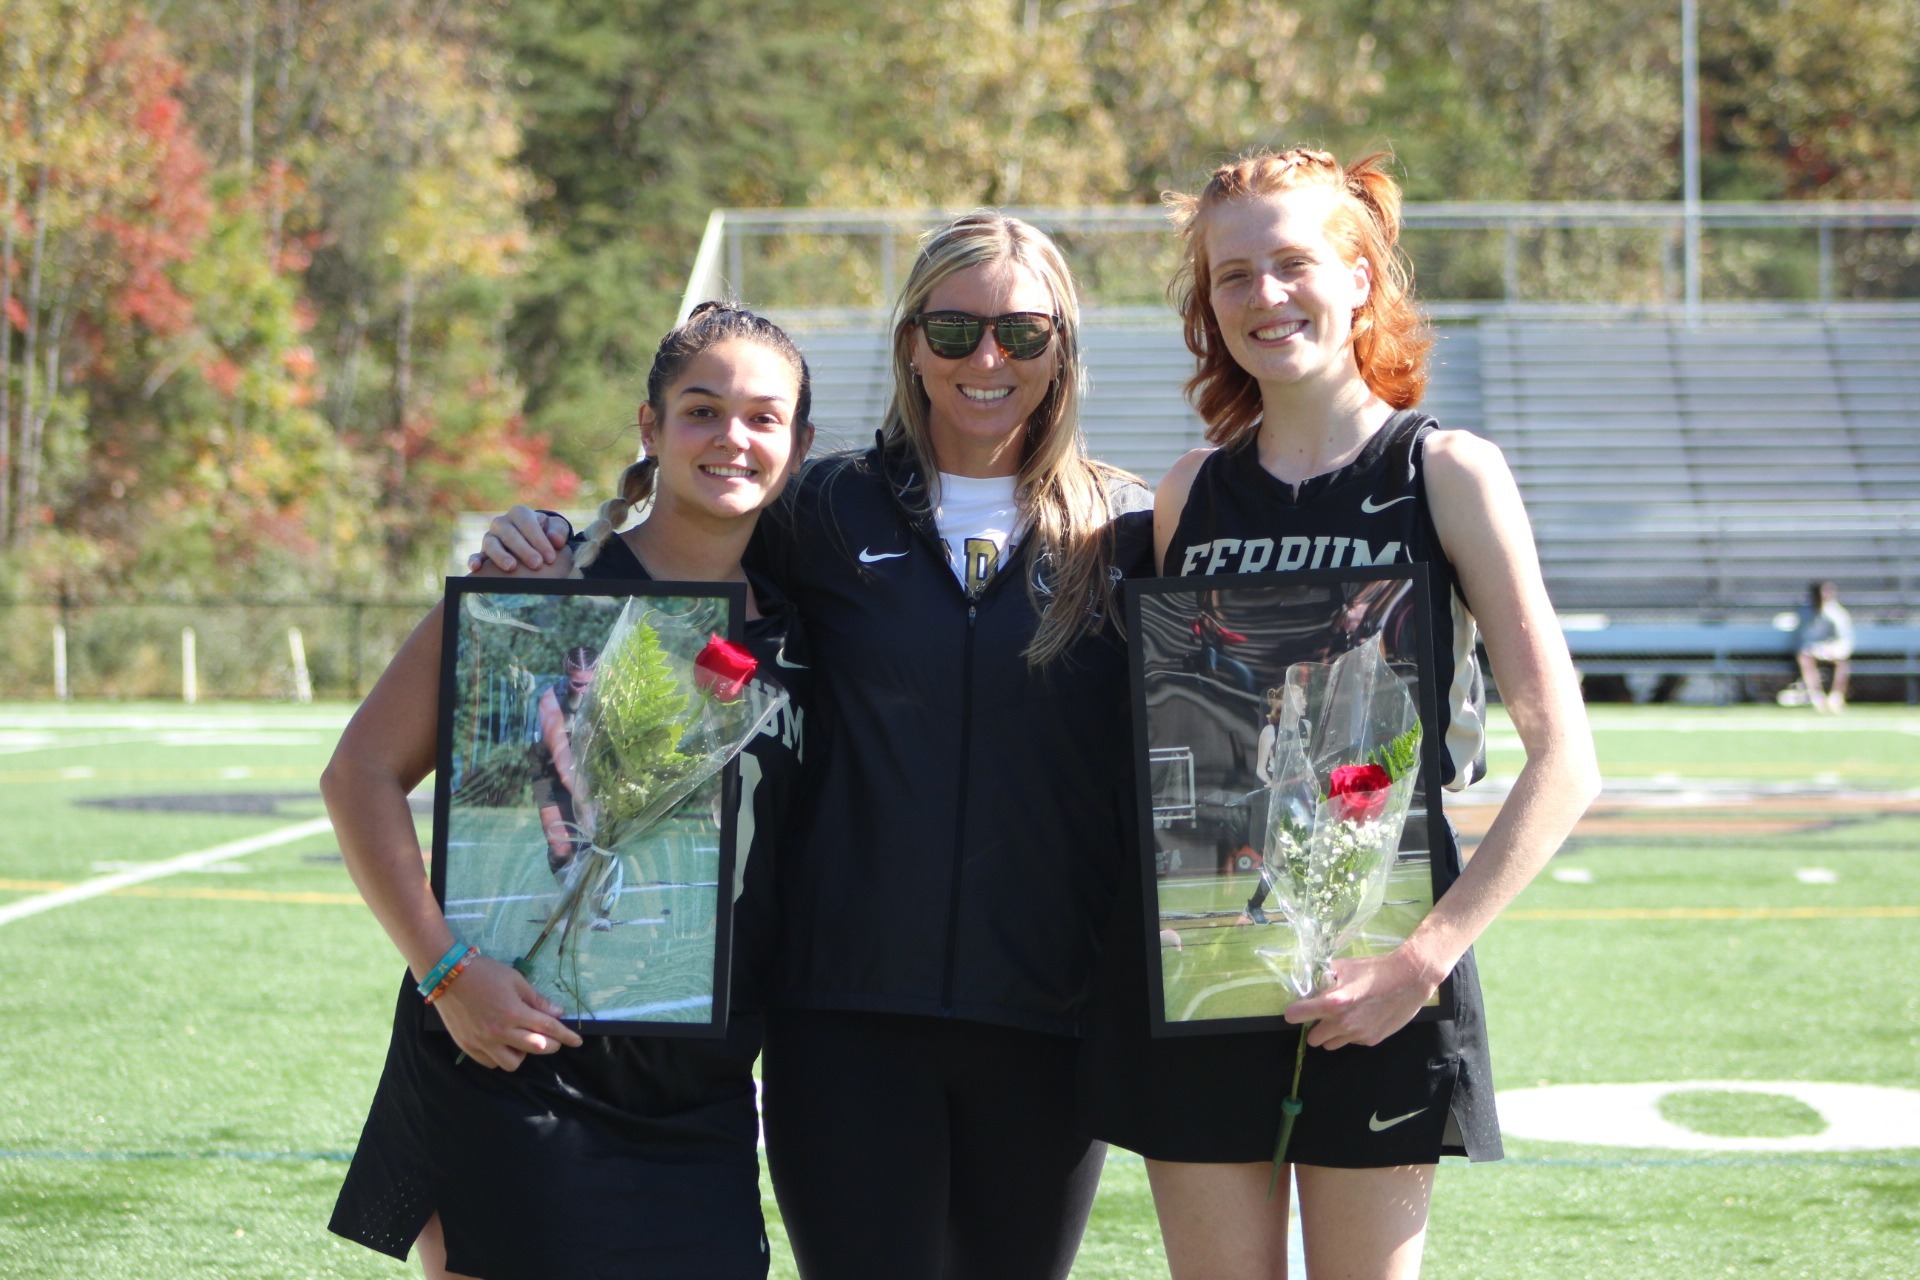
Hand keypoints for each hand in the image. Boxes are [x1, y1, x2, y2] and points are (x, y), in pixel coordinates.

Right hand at [430, 955, 584, 1069]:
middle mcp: (499, 1032)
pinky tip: (503, 1045)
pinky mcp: (468, 1047)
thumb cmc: (484, 973)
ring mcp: (482, 1042)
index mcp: (513, 1013)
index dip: (566, 1036)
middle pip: (535, 1048)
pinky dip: (501, 1057)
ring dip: (523, 1054)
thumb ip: (537, 1000)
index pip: (548, 1029)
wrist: (447, 976)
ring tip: (522, 1039)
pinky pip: (491, 1063)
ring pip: (512, 1064)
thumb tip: (558, 1013)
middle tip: (553, 1039)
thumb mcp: (515, 980)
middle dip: (551, 1045)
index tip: (577, 1041)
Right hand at [466, 505, 568, 572]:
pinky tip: (476, 568)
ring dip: (500, 555)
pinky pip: (476, 555)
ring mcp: (490, 537)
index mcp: (519, 513)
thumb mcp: (555, 528)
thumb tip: (555, 540)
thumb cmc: (546, 533)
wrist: (532, 541)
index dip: (539, 539)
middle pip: (510, 534)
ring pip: (491, 544)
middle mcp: (502, 523)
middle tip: (537, 564)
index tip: (550, 557)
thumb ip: (558, 531)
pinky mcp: (482, 553)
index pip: (527, 523)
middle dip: (524, 549)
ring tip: (511, 567)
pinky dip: (474, 560)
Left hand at [1282, 949, 1441, 1050]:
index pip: (1298, 1015)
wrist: (1409, 980)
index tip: (1295, 1011)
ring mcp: (1358, 1034)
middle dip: (1315, 1027)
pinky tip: (1363, 1019)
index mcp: (1334, 1002)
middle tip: (1323, 1016)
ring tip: (1343, 1018)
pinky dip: (1351, 1034)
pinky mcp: (1371, 1041)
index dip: (1294, 1013)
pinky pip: (1351, 1042)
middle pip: (1313, 1038)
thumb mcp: (1345, 967)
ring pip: (1331, 1044)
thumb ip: (1324, 977)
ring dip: (1332, 1034)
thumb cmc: (1375, 970)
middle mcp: (1343, 1023)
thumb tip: (1309, 983)